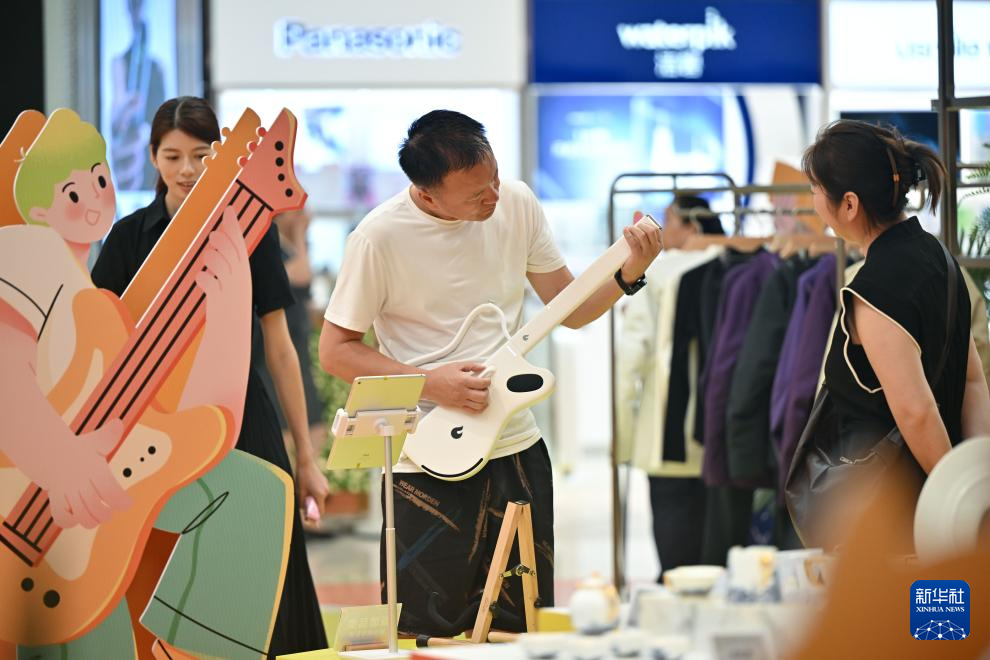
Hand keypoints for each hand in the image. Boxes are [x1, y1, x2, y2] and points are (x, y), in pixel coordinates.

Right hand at [31, 420, 132, 528]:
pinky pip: (61, 519)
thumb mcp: (95, 441)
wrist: (50, 453)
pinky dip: (71, 522)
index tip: (127, 503)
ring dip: (92, 520)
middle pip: (96, 508)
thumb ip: (108, 436)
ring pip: (81, 517)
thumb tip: (118, 423)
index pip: (110, 491)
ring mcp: (66, 493)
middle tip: (110, 510)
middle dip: (107, 513)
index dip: (121, 501)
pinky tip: (77, 516)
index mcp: (93, 470)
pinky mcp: (55, 501)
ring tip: (97, 515)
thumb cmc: (79, 449)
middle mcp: (80, 483)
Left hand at [196, 207, 250, 325]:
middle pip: (232, 251)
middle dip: (222, 239)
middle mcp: (240, 279)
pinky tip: (200, 279)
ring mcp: (231, 289)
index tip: (228, 210)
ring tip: (206, 257)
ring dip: (212, 257)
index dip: (234, 226)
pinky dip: (203, 278)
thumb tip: (215, 245)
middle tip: (213, 234)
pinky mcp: (219, 300)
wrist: (230, 332)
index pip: (240, 244)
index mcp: (244, 273)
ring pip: (220, 264)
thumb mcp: (230, 284)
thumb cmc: (228, 306)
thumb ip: (224, 266)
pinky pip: (209, 282)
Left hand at [295, 459, 329, 520]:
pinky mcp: (324, 482)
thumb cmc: (302, 477)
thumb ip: (303, 503)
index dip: (315, 517)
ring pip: (320, 498)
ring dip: (313, 499)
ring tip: (304, 493)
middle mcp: (325, 491)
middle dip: (313, 507)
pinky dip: (315, 493)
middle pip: (320, 505)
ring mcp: (326, 486)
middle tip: (303, 506)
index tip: (309, 520)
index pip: (320, 511)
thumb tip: (304, 512)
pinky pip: (320, 491)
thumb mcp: (300, 492)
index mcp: (320, 495)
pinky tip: (308, 486)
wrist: (306, 462)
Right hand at [423, 362, 490, 412]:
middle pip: (483, 396)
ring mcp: (460, 400)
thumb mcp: (456, 365)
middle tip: (485, 387)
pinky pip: (471, 411)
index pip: (482, 383)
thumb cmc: (440, 375)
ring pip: (479, 405)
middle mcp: (462, 392)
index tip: (487, 379)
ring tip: (482, 395)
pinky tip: (479, 404)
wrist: (428, 384)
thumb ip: (471, 365)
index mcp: (463, 380)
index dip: (488, 381)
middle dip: (487, 391)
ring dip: (484, 400)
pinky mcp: (457, 406)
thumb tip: (482, 367)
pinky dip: (478, 409)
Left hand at [618, 214, 662, 284]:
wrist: (632, 274)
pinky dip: (628, 234)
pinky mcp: (638, 256)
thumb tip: (637, 212)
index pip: (656, 229)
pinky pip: (634, 242)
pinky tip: (625, 231)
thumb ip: (640, 227)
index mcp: (659, 245)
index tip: (639, 223)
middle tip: (633, 227)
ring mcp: (648, 253)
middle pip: (650, 231)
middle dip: (641, 226)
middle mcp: (655, 249)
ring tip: (627, 229)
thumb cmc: (637, 256)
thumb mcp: (641, 243)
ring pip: (642, 235)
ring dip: (633, 229)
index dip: (647, 224)